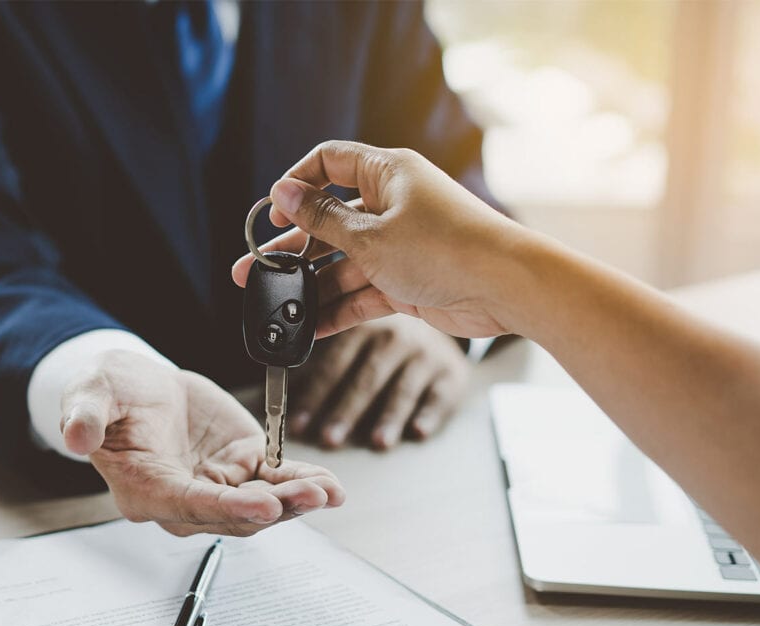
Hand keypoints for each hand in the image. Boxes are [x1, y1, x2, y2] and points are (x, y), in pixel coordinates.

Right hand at [59, 350, 344, 536]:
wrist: (136, 386)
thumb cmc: (110, 394)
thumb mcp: (90, 394)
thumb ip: (85, 416)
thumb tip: (75, 436)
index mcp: (145, 490)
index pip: (188, 506)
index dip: (227, 507)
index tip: (262, 504)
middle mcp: (184, 500)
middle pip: (233, 514)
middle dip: (275, 508)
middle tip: (310, 495)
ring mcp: (217, 486)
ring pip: (261, 504)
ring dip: (296, 501)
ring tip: (328, 491)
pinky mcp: (242, 467)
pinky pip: (275, 481)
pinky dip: (302, 483)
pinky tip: (330, 486)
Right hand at [231, 141, 531, 339]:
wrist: (506, 288)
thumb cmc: (446, 248)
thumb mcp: (370, 234)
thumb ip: (322, 219)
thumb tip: (283, 192)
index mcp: (387, 175)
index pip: (330, 163)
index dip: (297, 185)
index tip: (273, 214)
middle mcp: (391, 206)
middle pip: (328, 221)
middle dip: (291, 248)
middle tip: (252, 270)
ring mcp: (398, 246)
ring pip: (342, 263)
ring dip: (311, 285)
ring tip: (276, 306)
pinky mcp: (406, 282)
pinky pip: (361, 292)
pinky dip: (338, 308)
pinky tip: (310, 327)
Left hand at [289, 314, 468, 448]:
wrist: (444, 320)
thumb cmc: (387, 336)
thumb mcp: (358, 331)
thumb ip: (325, 352)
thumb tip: (276, 375)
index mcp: (362, 327)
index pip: (333, 364)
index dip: (314, 395)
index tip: (297, 424)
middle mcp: (395, 337)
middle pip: (365, 379)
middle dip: (345, 411)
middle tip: (329, 439)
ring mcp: (425, 355)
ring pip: (402, 388)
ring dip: (389, 416)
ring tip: (377, 442)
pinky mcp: (452, 372)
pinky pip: (439, 395)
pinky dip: (430, 414)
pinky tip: (418, 432)